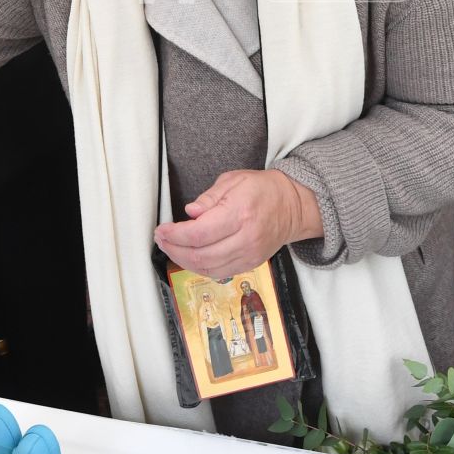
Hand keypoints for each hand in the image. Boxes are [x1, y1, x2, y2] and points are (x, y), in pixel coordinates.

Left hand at [153, 169, 322, 279]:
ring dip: (184, 261)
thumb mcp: (233, 180)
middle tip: (161, 239)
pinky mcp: (251, 264)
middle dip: (174, 250)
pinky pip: (219, 273)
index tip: (162, 230)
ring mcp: (249, 254)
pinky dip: (200, 267)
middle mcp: (245, 238)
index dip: (175, 235)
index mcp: (239, 213)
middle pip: (201, 256)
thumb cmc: (262, 189)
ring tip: (171, 248)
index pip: (199, 234)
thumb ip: (209, 198)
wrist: (292, 206)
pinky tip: (189, 257)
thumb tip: (190, 213)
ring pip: (208, 268)